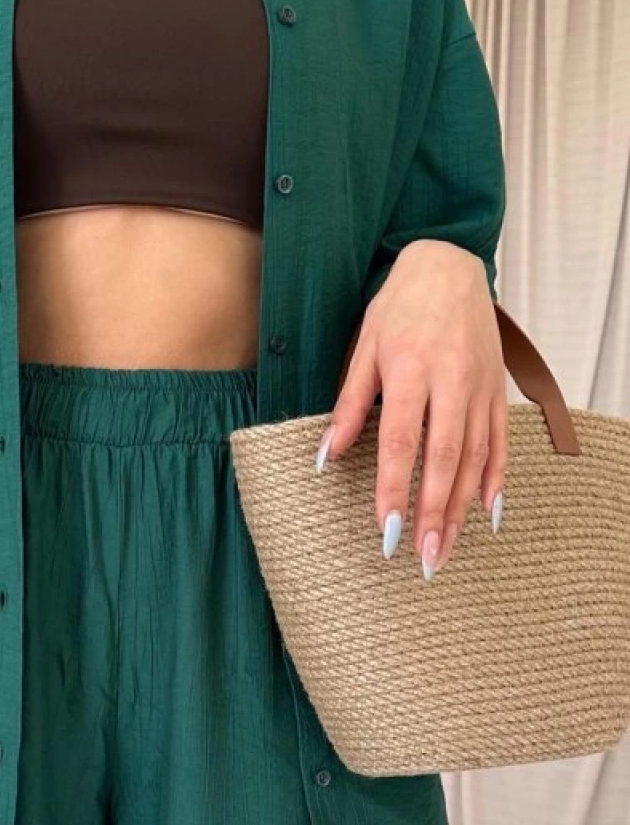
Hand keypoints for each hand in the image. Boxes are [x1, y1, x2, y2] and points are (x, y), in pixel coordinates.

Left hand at [318, 240, 507, 576]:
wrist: (449, 267)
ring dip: (460, 509)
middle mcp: (451, 382)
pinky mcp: (497, 390)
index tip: (386, 529)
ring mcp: (480, 388)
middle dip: (433, 513)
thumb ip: (349, 404)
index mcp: (410, 370)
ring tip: (446, 548)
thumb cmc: (399, 307)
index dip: (394, 489)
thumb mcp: (364, 347)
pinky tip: (488, 513)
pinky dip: (496, 479)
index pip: (401, 442)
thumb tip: (325, 456)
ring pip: (474, 458)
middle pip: (444, 459)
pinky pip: (500, 441)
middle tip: (423, 557)